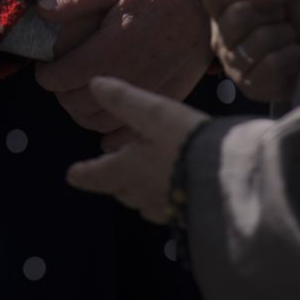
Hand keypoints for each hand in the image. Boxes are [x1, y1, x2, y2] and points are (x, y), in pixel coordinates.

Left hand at [34, 0, 210, 132]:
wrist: (204, 9)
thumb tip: (41, 9)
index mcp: (112, 47)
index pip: (63, 77)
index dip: (46, 75)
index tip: (47, 67)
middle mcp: (128, 76)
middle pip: (76, 103)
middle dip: (61, 93)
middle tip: (63, 79)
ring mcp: (146, 93)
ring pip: (98, 122)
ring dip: (81, 112)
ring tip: (81, 94)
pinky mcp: (163, 103)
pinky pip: (129, 133)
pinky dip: (110, 135)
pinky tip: (105, 118)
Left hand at [65, 77, 206, 222]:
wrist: (228, 178)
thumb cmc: (186, 141)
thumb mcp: (153, 113)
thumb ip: (123, 100)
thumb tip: (94, 84)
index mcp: (129, 169)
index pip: (98, 174)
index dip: (84, 173)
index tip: (71, 175)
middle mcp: (143, 193)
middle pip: (121, 189)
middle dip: (114, 180)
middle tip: (111, 170)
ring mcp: (166, 208)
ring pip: (143, 200)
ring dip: (137, 190)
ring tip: (141, 177)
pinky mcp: (188, 214)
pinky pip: (166, 208)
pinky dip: (162, 197)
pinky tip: (174, 189)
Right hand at [199, 0, 299, 104]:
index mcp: (223, 8)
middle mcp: (221, 37)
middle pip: (237, 15)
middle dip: (273, 14)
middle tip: (282, 20)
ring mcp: (233, 64)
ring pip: (259, 40)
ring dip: (286, 36)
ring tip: (288, 41)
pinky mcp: (250, 87)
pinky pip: (272, 64)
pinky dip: (292, 57)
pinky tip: (291, 60)